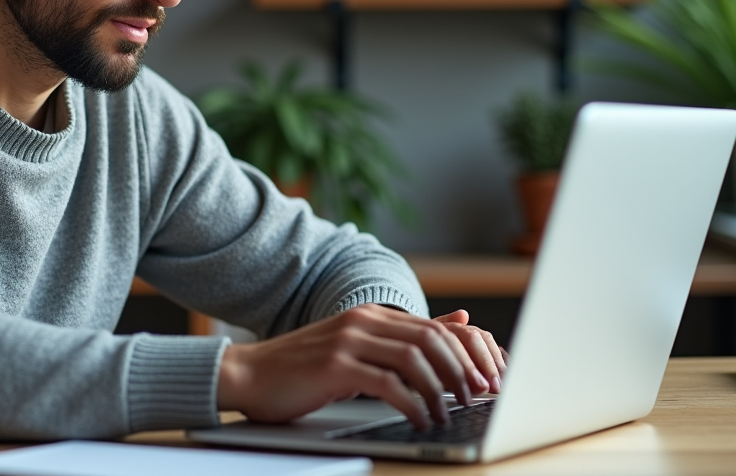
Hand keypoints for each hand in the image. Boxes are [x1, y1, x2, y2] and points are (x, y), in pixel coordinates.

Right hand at [216, 305, 506, 429]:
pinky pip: (387, 383)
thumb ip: (405, 336)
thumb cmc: (302, 368)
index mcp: (372, 315)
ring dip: (441, 389)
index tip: (488, 382)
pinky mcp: (334, 366)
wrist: (247, 374)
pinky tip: (420, 420)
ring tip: (450, 414)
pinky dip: (412, 404)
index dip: (469, 354)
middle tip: (478, 400)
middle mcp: (363, 321)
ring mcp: (348, 340)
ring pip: (415, 358)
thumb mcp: (358, 345)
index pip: (437, 327)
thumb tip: (461, 319)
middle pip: (432, 339)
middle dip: (463, 371)